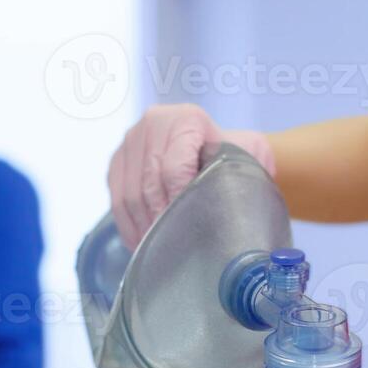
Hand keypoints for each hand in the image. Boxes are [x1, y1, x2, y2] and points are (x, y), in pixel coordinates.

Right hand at [106, 104, 274, 249]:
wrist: (218, 148)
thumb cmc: (235, 156)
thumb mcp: (251, 156)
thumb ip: (246, 171)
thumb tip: (235, 208)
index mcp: (186, 119)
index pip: (173, 167)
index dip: (179, 202)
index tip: (187, 226)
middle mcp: (153, 123)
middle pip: (148, 183)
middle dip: (160, 219)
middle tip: (171, 245)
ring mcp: (130, 142)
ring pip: (129, 194)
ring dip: (143, 226)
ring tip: (158, 248)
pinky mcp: (117, 162)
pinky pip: (116, 199)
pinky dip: (129, 224)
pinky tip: (143, 242)